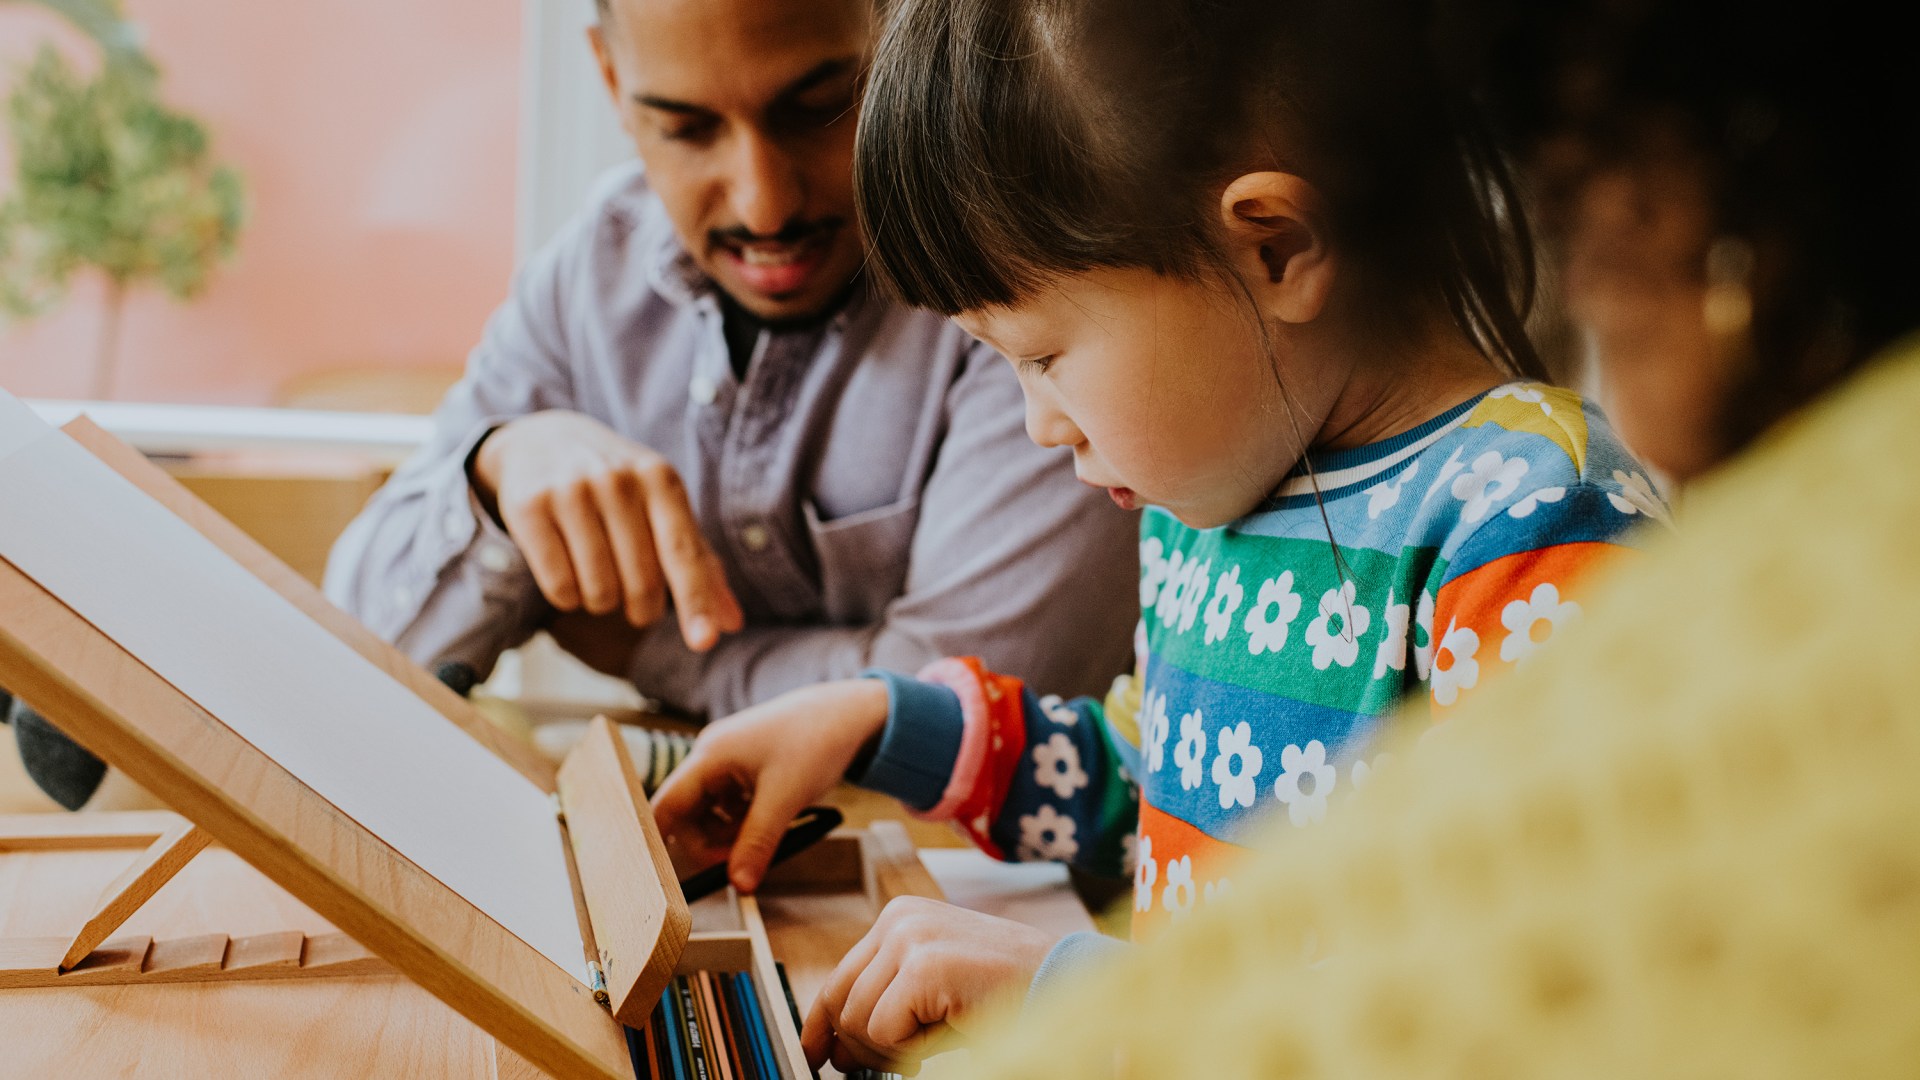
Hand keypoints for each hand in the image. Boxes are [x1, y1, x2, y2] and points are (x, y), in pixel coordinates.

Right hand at [471, 410, 742, 650]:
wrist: (543, 441)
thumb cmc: (618, 488)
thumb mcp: (663, 509)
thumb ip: (699, 564)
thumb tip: (731, 625)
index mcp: (660, 480)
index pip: (683, 553)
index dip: (695, 601)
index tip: (704, 643)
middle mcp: (618, 481)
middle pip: (641, 583)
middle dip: (642, 609)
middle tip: (635, 603)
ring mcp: (571, 491)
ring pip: (598, 590)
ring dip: (601, 602)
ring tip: (597, 578)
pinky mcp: (530, 507)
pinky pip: (559, 585)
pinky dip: (568, 597)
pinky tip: (568, 576)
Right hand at [651, 679, 889, 890]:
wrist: (851, 714)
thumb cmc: (816, 742)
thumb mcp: (784, 799)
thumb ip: (757, 844)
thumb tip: (739, 887)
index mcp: (710, 756)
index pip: (666, 805)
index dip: (662, 842)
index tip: (673, 879)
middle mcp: (711, 755)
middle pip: (687, 814)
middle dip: (709, 844)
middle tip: (741, 864)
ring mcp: (728, 761)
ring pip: (712, 813)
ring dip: (730, 835)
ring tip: (766, 837)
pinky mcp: (746, 768)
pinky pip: (732, 805)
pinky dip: (746, 821)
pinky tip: (772, 821)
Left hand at [803, 898, 1057, 1073]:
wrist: (1065, 986)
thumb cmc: (1006, 992)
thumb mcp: (934, 991)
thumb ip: (888, 1001)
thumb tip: (837, 1047)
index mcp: (900, 917)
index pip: (839, 977)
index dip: (821, 1023)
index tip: (816, 1054)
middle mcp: (900, 919)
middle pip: (840, 1000)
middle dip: (855, 1046)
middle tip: (878, 1067)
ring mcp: (911, 938)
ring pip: (858, 1021)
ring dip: (889, 1051)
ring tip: (931, 1044)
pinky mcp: (924, 966)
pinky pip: (885, 1030)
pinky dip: (912, 1049)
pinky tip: (948, 1033)